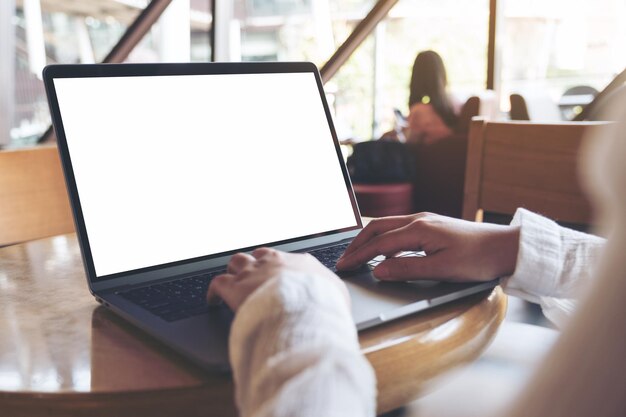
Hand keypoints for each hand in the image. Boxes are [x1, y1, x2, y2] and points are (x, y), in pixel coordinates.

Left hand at [207, 248, 348, 311]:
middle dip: (256, 263)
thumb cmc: (322, 305)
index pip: (287, 259)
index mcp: (299, 263)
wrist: (303, 310)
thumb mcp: (338, 296)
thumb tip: (336, 298)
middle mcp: (274, 262)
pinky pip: (217, 284)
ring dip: (235, 271)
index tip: (281, 274)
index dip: (281, 268)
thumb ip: (333, 292)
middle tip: (255, 275)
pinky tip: (213, 299)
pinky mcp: (234, 288)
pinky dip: (214, 291)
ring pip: (237, 262)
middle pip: (260, 255)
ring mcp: (252, 273)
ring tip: (234, 281)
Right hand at [336, 212, 519, 281]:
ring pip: (387, 226)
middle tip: (343, 260)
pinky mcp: (432, 225)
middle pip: (377, 229)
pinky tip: (384, 251)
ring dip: (369, 240)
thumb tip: (378, 270)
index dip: (358, 256)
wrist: (505, 246)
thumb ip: (406, 269)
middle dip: (357, 244)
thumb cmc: (478, 258)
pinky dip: (384, 239)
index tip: (343, 266)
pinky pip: (399, 228)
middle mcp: (419, 220)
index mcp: (419, 229)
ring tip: (357, 255)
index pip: (379, 243)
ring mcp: (426, 220)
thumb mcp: (441, 269)